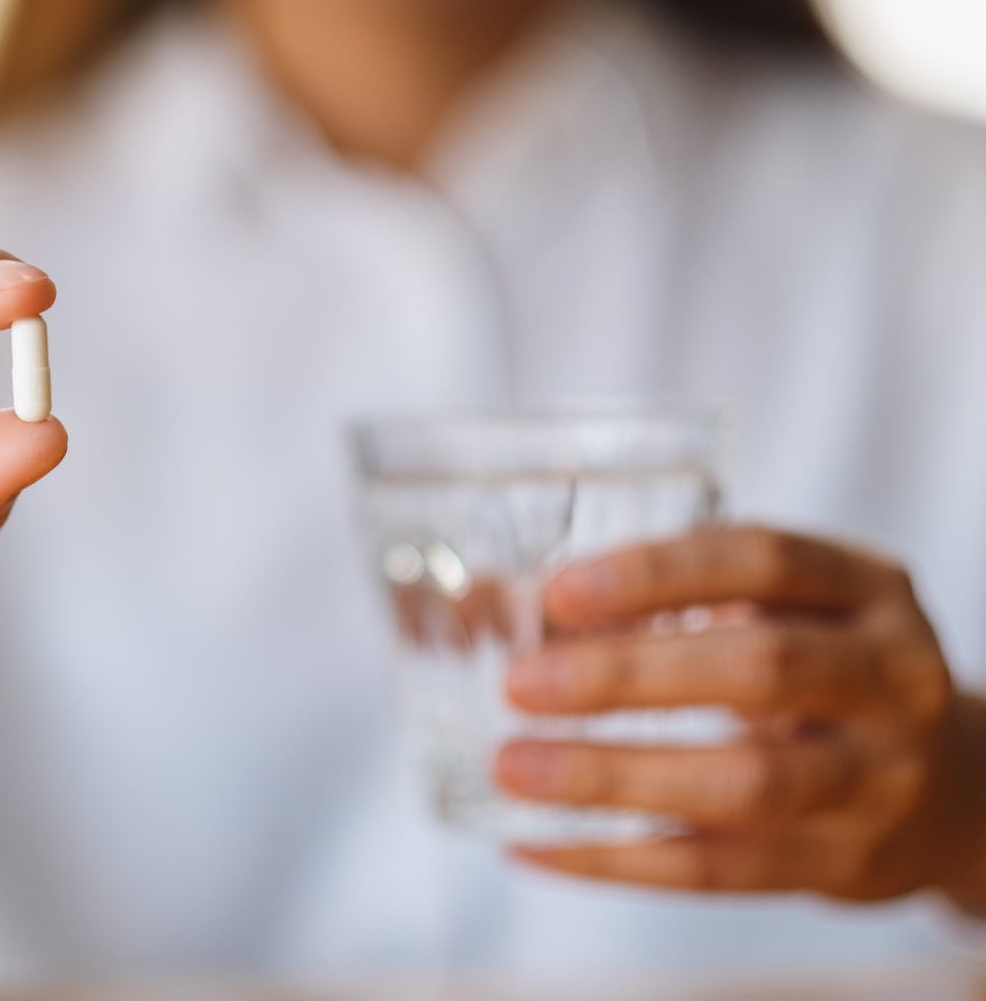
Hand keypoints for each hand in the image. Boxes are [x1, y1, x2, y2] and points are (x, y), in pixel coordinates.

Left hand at [494, 525, 985, 903]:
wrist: (943, 786)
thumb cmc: (813, 671)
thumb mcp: (769, 610)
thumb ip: (655, 599)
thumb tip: (490, 599)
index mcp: (865, 587)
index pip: (762, 560)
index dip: (656, 574)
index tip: (557, 592)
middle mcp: (891, 676)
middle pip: (759, 668)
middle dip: (627, 675)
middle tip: (520, 684)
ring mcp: (881, 777)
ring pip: (746, 783)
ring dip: (614, 776)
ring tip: (513, 767)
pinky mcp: (848, 864)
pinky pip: (721, 871)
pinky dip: (619, 859)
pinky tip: (536, 845)